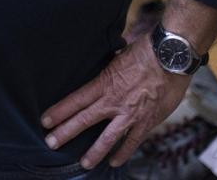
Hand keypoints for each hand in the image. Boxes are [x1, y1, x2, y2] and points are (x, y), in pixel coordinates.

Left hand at [41, 41, 188, 169]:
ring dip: (94, 152)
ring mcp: (130, 114)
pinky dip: (123, 152)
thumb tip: (101, 71)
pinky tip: (115, 161)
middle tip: (51, 143)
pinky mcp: (147, 121)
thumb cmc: (146, 51)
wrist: (171, 56)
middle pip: (83, 120)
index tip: (45, 121)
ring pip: (107, 137)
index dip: (59, 112)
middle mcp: (113, 101)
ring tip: (83, 163)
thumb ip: (108, 71)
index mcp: (104, 83)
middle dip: (65, 133)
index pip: (75, 100)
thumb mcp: (118, 57)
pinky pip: (133, 141)